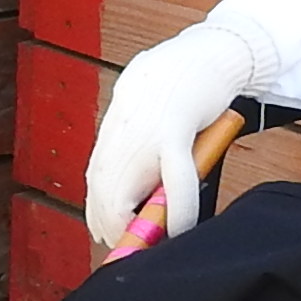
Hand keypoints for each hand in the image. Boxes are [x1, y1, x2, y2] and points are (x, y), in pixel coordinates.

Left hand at [84, 20, 253, 259]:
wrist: (205, 52)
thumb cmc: (179, 85)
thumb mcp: (146, 113)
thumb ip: (137, 145)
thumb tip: (142, 187)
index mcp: (114, 131)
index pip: (95, 182)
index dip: (99, 214)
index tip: (109, 234)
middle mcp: (121, 134)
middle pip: (104, 194)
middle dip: (114, 228)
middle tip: (134, 248)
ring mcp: (145, 134)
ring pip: (129, 193)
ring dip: (140, 227)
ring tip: (154, 243)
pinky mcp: (175, 131)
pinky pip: (176, 182)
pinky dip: (179, 211)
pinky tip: (182, 228)